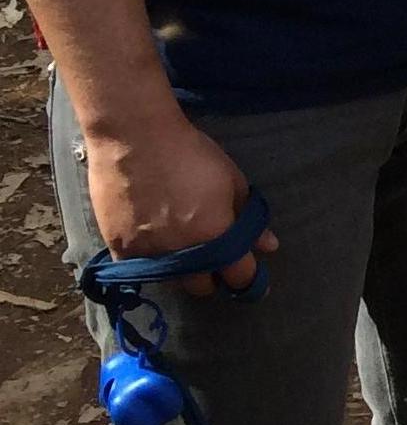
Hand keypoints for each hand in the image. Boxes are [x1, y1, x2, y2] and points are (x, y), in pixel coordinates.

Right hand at [81, 112, 277, 296]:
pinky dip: (149, 263)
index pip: (240, 276)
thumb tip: (269, 246)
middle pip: (202, 286)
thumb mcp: (232, 181)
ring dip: (180, 271)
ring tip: (180, 246)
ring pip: (170, 281)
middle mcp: (184, 254)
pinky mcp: (119, 249)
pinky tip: (153, 243)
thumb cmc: (191, 154)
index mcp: (217, 237)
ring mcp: (149, 255)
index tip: (245, 270)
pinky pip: (138, 270)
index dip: (246, 276)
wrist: (135, 139)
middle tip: (210, 255)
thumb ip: (249, 217)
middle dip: (211, 275)